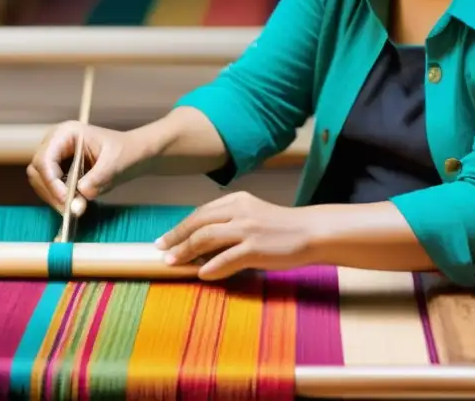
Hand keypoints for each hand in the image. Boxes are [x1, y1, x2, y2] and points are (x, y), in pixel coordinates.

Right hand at [27, 121, 155, 213]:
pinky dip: (58, 198)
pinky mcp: (59, 170)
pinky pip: (50, 187)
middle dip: (51, 192)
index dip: (51, 180)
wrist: (134, 155)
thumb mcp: (115, 164)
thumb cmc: (126, 152)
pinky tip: (75, 205)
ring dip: (54, 197)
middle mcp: (55, 143)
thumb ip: (98, 178)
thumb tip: (81, 194)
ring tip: (75, 209)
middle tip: (69, 209)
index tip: (65, 199)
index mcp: (66, 133)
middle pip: (38, 170)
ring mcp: (55, 156)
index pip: (45, 159)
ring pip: (40, 181)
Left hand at [155, 191, 316, 279]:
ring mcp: (248, 229)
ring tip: (173, 263)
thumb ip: (231, 223)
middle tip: (162, 250)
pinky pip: (227, 258)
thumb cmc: (283, 227)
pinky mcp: (256, 248)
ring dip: (186, 251)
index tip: (166, 238)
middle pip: (199, 223)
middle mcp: (240, 210)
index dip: (181, 226)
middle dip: (177, 238)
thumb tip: (202, 245)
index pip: (201, 212)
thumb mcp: (254, 215)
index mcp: (238, 200)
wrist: (312, 232)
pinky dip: (211, 267)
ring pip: (207, 238)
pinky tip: (202, 275)